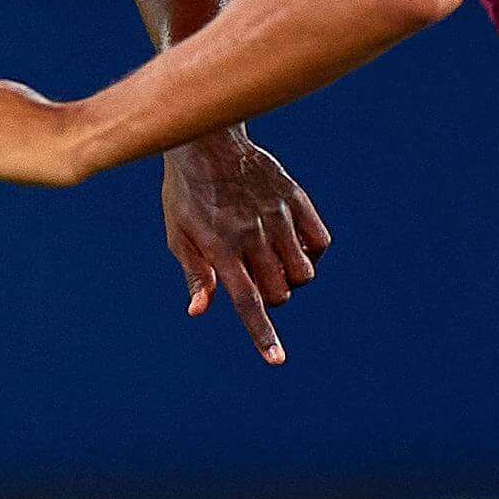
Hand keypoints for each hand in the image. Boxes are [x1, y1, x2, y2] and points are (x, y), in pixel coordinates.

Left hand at [158, 127, 330, 366]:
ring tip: (274, 262)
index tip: (277, 360)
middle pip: (280, 292)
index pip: (248, 302)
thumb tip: (200, 311)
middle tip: (256, 278)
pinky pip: (320, 240)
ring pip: (303, 272)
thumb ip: (195, 274)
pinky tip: (294, 244)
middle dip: (273, 298)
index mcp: (221, 249)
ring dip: (293, 278)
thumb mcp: (178, 233)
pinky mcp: (295, 199)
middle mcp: (253, 236)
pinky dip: (312, 252)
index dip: (262, 335)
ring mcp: (277, 217)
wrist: (207, 138)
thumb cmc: (186, 192)